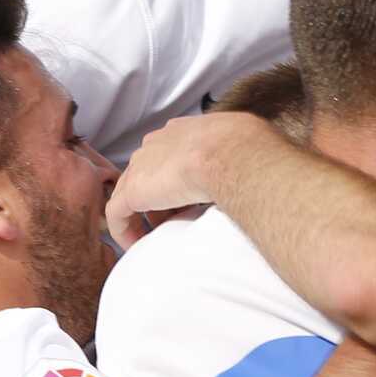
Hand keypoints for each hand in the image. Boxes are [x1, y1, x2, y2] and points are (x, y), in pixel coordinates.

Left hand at [108, 112, 275, 247]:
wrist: (230, 154)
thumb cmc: (246, 148)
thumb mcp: (244, 141)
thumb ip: (239, 150)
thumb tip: (257, 158)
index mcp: (181, 131)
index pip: (169, 154)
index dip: (177, 177)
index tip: (189, 197)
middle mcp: (157, 143)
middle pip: (149, 172)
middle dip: (160, 196)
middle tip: (177, 218)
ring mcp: (141, 166)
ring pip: (132, 193)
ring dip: (145, 214)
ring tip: (158, 236)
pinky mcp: (133, 192)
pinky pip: (118, 214)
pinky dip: (124, 230)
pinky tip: (135, 245)